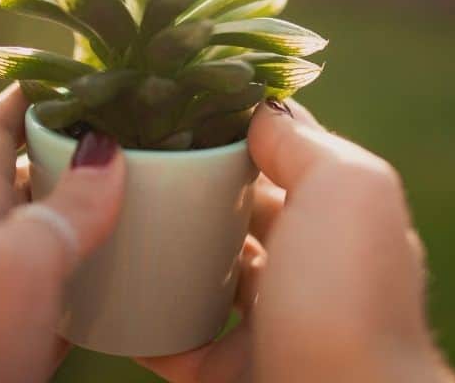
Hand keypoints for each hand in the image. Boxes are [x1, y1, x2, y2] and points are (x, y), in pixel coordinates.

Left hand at [0, 85, 124, 382]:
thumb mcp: (17, 260)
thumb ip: (66, 204)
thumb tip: (110, 148)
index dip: (31, 91)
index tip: (85, 68)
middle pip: (27, 174)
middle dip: (79, 148)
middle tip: (142, 132)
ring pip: (49, 233)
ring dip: (93, 212)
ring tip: (152, 193)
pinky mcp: (10, 340)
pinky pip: (60, 291)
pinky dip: (95, 275)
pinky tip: (130, 276)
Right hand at [139, 100, 454, 382]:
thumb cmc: (348, 292)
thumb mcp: (345, 187)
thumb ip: (304, 141)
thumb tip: (258, 107)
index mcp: (341, 216)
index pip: (283, 155)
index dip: (236, 127)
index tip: (172, 99)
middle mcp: (309, 267)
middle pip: (238, 212)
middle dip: (192, 185)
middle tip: (128, 155)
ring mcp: (268, 323)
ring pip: (203, 274)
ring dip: (163, 250)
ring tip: (109, 213)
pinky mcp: (228, 373)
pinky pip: (173, 338)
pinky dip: (141, 318)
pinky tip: (105, 287)